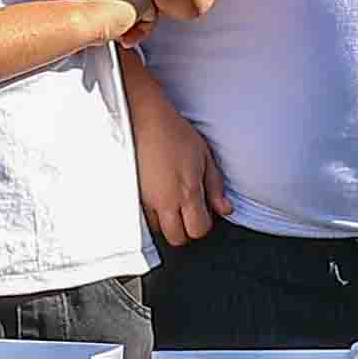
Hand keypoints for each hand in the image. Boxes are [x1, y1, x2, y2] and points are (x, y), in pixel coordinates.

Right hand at [127, 71, 221, 251]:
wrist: (145, 119)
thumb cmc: (175, 134)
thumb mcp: (205, 157)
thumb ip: (216, 187)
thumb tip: (225, 209)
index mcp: (187, 193)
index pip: (198, 230)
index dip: (203, 224)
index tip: (203, 213)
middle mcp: (166, 201)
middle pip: (177, 238)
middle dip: (185, 230)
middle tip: (188, 213)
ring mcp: (146, 200)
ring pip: (158, 231)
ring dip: (166, 223)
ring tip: (170, 204)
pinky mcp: (132, 195)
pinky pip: (142, 218)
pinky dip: (151, 215)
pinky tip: (156, 199)